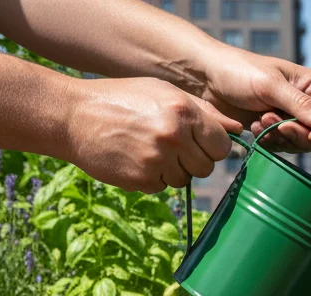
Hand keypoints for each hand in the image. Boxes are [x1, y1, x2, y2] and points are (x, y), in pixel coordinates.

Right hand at [64, 77, 240, 192]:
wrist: (73, 116)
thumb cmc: (122, 99)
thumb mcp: (163, 93)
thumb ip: (204, 112)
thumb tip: (238, 129)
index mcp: (184, 112)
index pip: (222, 145)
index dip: (212, 146)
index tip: (199, 142)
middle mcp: (174, 137)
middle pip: (206, 167)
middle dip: (193, 159)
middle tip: (169, 146)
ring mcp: (157, 161)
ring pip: (185, 180)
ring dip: (173, 170)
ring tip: (148, 149)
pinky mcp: (141, 180)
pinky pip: (162, 187)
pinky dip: (153, 178)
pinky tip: (134, 158)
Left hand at [198, 47, 310, 152]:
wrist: (206, 78)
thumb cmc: (238, 71)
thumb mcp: (271, 86)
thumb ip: (300, 106)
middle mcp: (306, 104)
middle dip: (300, 136)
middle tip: (277, 126)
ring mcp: (290, 118)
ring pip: (302, 144)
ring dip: (282, 139)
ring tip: (261, 121)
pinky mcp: (274, 130)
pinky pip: (283, 148)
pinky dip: (271, 143)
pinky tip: (256, 129)